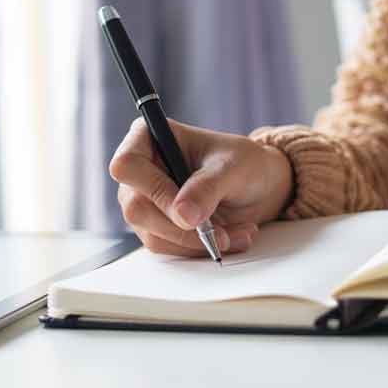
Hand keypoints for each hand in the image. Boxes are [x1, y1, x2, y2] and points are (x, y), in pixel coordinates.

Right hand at [110, 117, 293, 256]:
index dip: (154, 191)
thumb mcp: (232, 168)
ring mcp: (146, 200)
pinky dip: (199, 249)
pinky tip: (228, 238)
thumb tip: (183, 215)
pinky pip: (168, 247)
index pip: (127, 166)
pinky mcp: (157, 226)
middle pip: (136, 207)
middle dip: (181, 227)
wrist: (260, 187)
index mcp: (149, 138)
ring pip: (152, 234)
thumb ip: (207, 188)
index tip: (188, 210)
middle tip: (218, 231)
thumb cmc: (245, 164)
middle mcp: (141, 170)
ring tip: (234, 233)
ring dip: (197, 242)